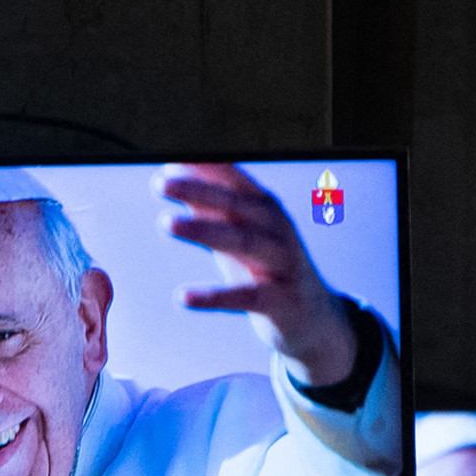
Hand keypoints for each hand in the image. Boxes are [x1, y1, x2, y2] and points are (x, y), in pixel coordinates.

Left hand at [155, 161, 359, 388]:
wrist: (314, 318)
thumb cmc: (267, 268)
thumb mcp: (238, 234)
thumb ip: (209, 208)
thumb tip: (172, 174)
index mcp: (266, 210)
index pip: (235, 182)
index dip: (205, 169)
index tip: (171, 157)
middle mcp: (278, 230)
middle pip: (236, 206)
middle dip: (199, 191)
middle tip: (161, 183)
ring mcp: (283, 264)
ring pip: (243, 243)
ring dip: (203, 231)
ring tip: (166, 223)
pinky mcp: (280, 301)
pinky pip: (245, 297)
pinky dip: (214, 296)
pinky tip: (183, 296)